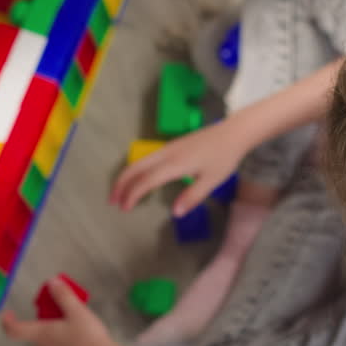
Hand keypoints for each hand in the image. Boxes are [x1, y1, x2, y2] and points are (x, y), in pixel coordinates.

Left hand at [1, 278, 119, 345]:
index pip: (14, 330)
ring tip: (79, 327)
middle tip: (66, 312)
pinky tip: (84, 342)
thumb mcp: (77, 311)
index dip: (7, 321)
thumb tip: (52, 282)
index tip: (7, 313)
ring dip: (58, 333)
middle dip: (48, 321)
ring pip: (50, 343)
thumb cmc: (87, 336)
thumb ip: (63, 296)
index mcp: (42, 334)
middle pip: (38, 332)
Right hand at [110, 120, 246, 215]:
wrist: (233, 132)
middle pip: (135, 167)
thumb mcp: (212, 181)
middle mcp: (166, 154)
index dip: (132, 195)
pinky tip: (139, 179)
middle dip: (121, 184)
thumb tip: (174, 213)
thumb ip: (192, 196)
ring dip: (127, 176)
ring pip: (139, 161)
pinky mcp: (172, 146)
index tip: (124, 209)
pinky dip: (136, 170)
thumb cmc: (224, 157)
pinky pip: (147, 158)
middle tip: (112, 201)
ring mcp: (168, 148)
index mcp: (174, 164)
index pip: (146, 181)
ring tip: (121, 192)